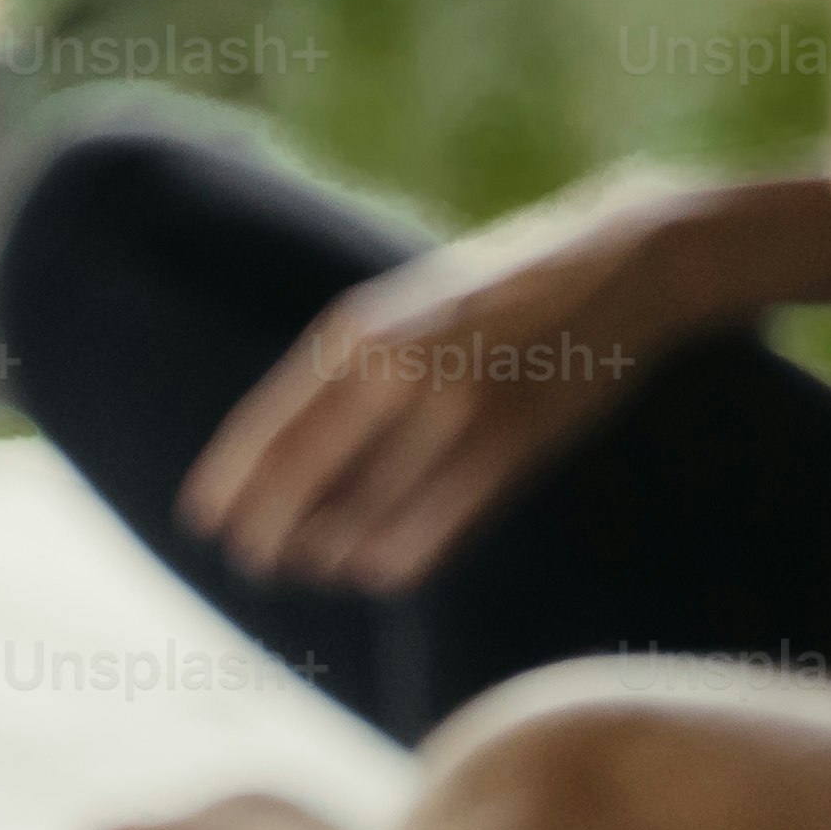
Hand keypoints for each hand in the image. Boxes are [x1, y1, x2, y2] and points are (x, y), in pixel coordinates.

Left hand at [177, 172, 732, 593]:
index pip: (272, 428)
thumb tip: (283, 451)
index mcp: (366, 326)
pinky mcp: (514, 447)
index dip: (231, 486)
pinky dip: (393, 563)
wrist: (625, 262)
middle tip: (256, 562)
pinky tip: (380, 567)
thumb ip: (355, 361)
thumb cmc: (509, 287)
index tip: (205, 523)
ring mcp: (459, 410)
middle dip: (268, 535)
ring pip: (363, 521)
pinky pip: (431, 534)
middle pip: (303, 484)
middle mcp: (401, 367)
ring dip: (331, 555)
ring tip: (322, 563)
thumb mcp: (416, 302)